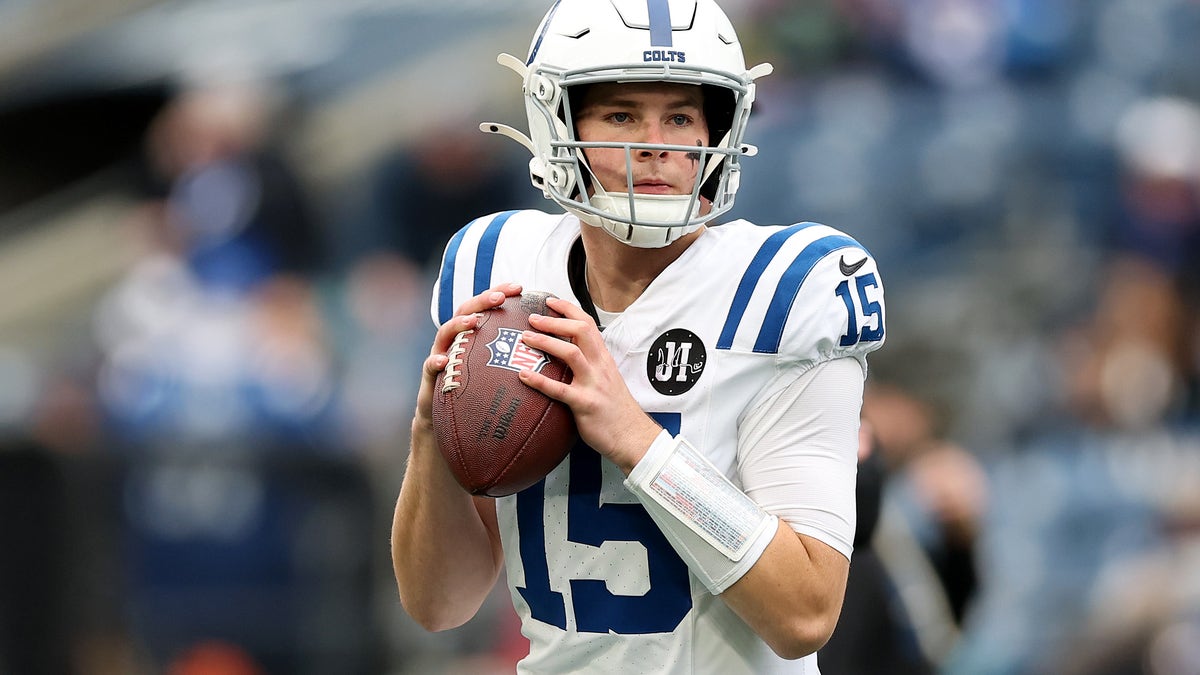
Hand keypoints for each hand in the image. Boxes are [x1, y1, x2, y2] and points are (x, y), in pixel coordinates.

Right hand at [413, 282, 523, 433]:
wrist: (446, 420)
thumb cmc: (477, 393)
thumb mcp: (497, 372)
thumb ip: (516, 359)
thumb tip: (552, 349)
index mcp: (472, 335)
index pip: (486, 308)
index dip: (500, 293)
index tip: (519, 288)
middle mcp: (455, 340)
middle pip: (464, 311)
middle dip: (481, 301)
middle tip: (499, 298)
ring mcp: (440, 354)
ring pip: (444, 333)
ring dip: (458, 324)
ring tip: (473, 321)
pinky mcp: (430, 376)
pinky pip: (429, 367)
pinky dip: (435, 362)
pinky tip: (443, 361)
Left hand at [517, 296, 661, 473]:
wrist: (632, 436)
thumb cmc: (616, 409)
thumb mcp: (607, 379)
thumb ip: (591, 364)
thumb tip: (567, 353)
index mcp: (604, 358)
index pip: (587, 324)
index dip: (568, 309)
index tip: (550, 301)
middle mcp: (600, 366)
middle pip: (580, 331)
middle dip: (554, 321)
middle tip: (532, 318)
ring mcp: (594, 384)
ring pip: (571, 353)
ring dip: (546, 342)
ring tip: (525, 339)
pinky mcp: (585, 404)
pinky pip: (559, 390)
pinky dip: (539, 381)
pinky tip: (523, 376)